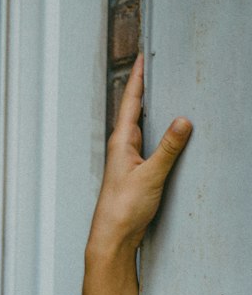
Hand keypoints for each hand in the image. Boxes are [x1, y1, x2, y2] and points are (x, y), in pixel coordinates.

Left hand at [91, 53, 191, 252]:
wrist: (112, 237)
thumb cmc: (122, 209)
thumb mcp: (150, 175)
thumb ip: (168, 148)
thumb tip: (182, 121)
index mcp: (121, 142)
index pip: (132, 102)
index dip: (138, 78)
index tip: (142, 57)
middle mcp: (122, 148)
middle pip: (134, 110)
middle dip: (142, 88)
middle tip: (150, 66)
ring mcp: (127, 161)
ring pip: (139, 127)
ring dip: (147, 109)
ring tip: (156, 91)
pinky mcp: (134, 174)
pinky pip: (145, 144)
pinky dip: (152, 131)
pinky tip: (159, 133)